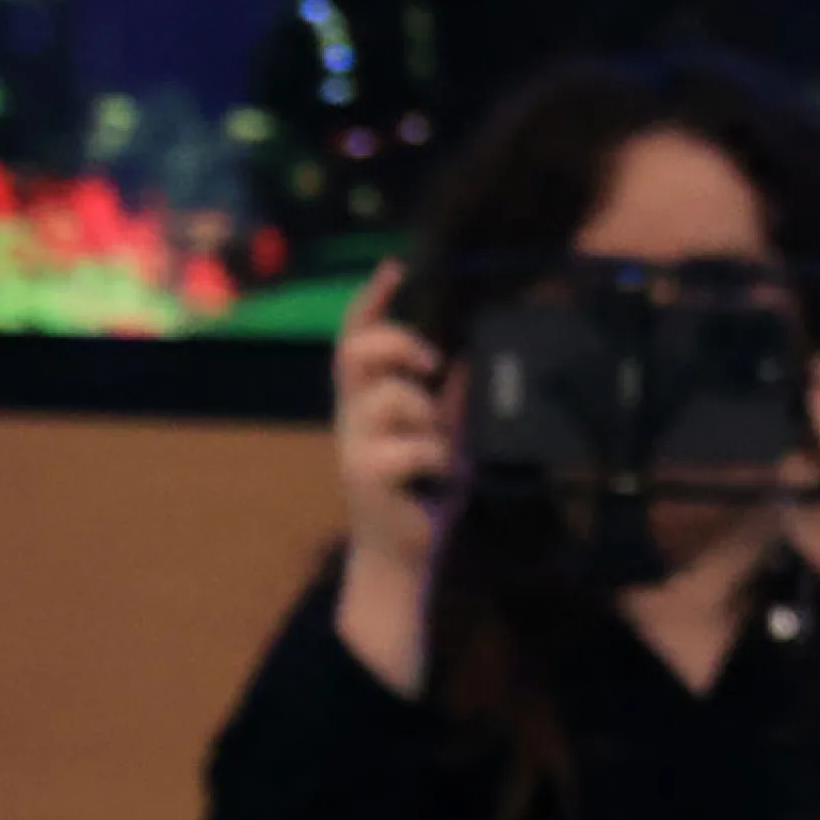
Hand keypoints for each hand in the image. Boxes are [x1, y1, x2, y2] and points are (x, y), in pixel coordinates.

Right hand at [328, 262, 453, 692]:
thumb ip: (449, 402)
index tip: (393, 267)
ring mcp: (354, 443)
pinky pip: (415, 447)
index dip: (370, 301)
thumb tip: (468, 358)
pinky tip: (439, 477)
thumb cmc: (421, 493)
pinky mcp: (367, 473)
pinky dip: (438, 458)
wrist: (402, 553)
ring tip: (440, 448)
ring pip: (394, 399)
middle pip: (358, 353)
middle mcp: (351, 416)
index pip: (354, 339)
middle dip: (398, 344)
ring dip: (429, 417)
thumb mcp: (443, 439)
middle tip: (431, 363)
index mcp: (365, 401)